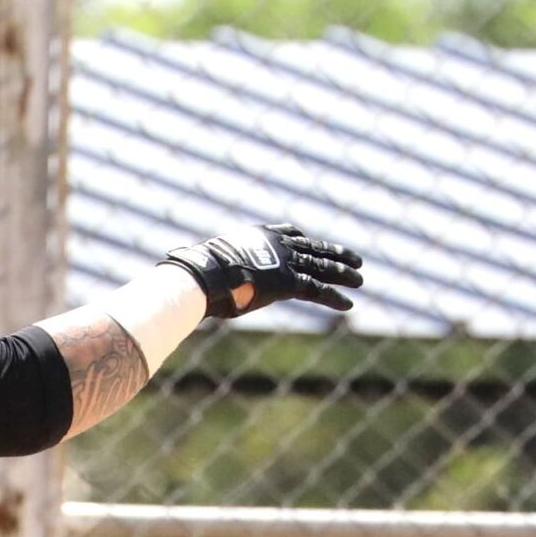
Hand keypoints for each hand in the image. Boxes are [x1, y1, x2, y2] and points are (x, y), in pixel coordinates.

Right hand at [162, 222, 362, 320]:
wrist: (204, 274)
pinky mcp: (291, 281)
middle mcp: (278, 244)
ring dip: (343, 274)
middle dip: (335, 254)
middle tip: (354, 259)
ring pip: (323, 266)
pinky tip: (349, 304)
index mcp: (259, 236)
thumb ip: (206, 267)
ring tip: (360, 279)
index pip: (289, 232)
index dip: (304, 239)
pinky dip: (334, 296)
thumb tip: (175, 270)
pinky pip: (318, 289)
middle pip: (314, 248)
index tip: (312, 242)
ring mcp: (286, 261)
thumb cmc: (197, 274)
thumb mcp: (205, 265)